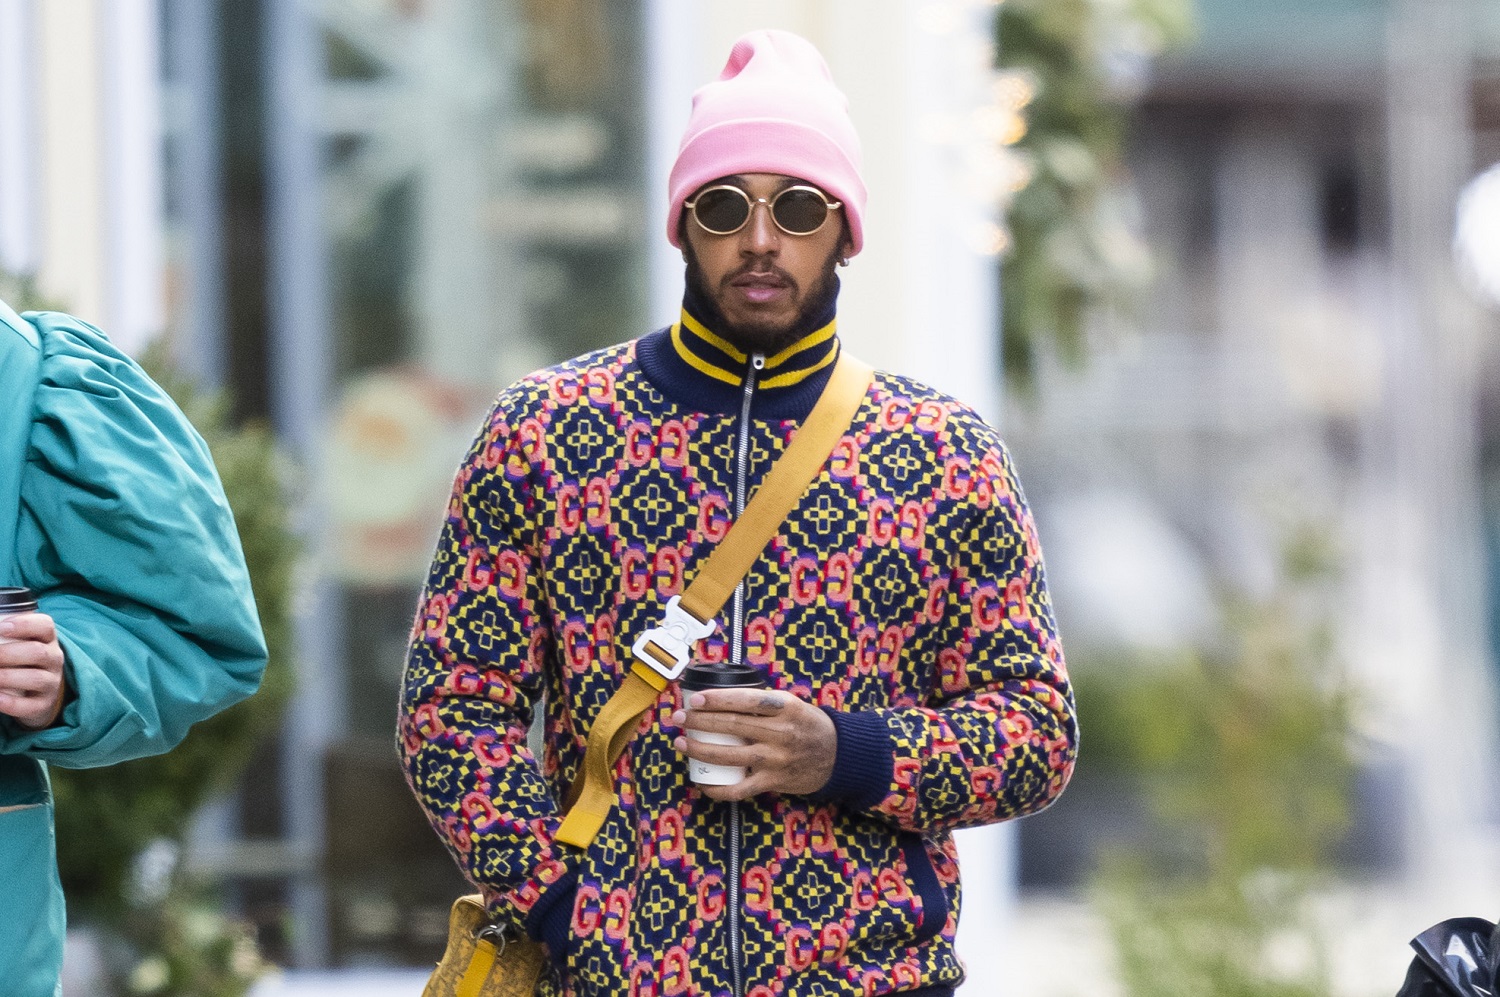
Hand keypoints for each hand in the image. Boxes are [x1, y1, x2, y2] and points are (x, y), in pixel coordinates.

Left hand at [0, 613, 65, 729]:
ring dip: (6, 677)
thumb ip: (3, 639)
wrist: (38, 694)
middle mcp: (54, 659)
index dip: (24, 625)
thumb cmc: (22, 662)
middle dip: (7, 654)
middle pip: (38, 653)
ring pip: (35, 679)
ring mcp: (51, 683)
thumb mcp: (19, 645)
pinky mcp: (43, 705)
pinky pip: (30, 705)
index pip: (45, 626)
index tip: (1, 627)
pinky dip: (11, 703)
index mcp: (47, 639)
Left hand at [671, 688, 836, 801]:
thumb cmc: (807, 725)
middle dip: (700, 721)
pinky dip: (718, 789)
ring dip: (700, 750)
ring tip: (681, 743)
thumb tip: (721, 696)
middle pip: (732, 725)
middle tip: (679, 718)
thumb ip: (762, 702)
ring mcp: (776, 760)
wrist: (838, 756)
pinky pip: (740, 789)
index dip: (717, 699)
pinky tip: (702, 783)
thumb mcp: (792, 704)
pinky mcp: (774, 782)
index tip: (694, 699)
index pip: (745, 700)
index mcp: (785, 707)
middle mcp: (781, 733)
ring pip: (730, 756)